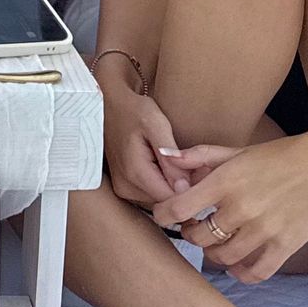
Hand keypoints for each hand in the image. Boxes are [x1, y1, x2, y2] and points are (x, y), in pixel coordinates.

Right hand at [100, 70, 181, 204]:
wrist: (107, 105)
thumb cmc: (133, 111)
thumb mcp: (156, 125)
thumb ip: (171, 158)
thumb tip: (184, 188)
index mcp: (135, 173)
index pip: (172, 199)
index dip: (191, 188)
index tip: (199, 169)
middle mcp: (126, 187)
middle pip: (166, 201)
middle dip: (182, 187)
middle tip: (191, 163)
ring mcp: (122, 189)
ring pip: (160, 199)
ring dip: (172, 185)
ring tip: (177, 162)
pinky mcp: (123, 188)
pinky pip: (150, 194)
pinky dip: (162, 183)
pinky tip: (165, 166)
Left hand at [150, 129, 307, 282]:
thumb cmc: (280, 154)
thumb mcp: (237, 150)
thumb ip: (200, 156)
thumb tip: (165, 157)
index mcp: (225, 181)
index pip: (178, 208)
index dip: (164, 215)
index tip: (165, 216)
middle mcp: (240, 207)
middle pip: (198, 236)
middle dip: (191, 234)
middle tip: (196, 229)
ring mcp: (264, 229)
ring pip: (222, 257)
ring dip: (214, 254)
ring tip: (217, 245)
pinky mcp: (286, 245)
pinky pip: (256, 273)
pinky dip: (242, 274)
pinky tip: (238, 267)